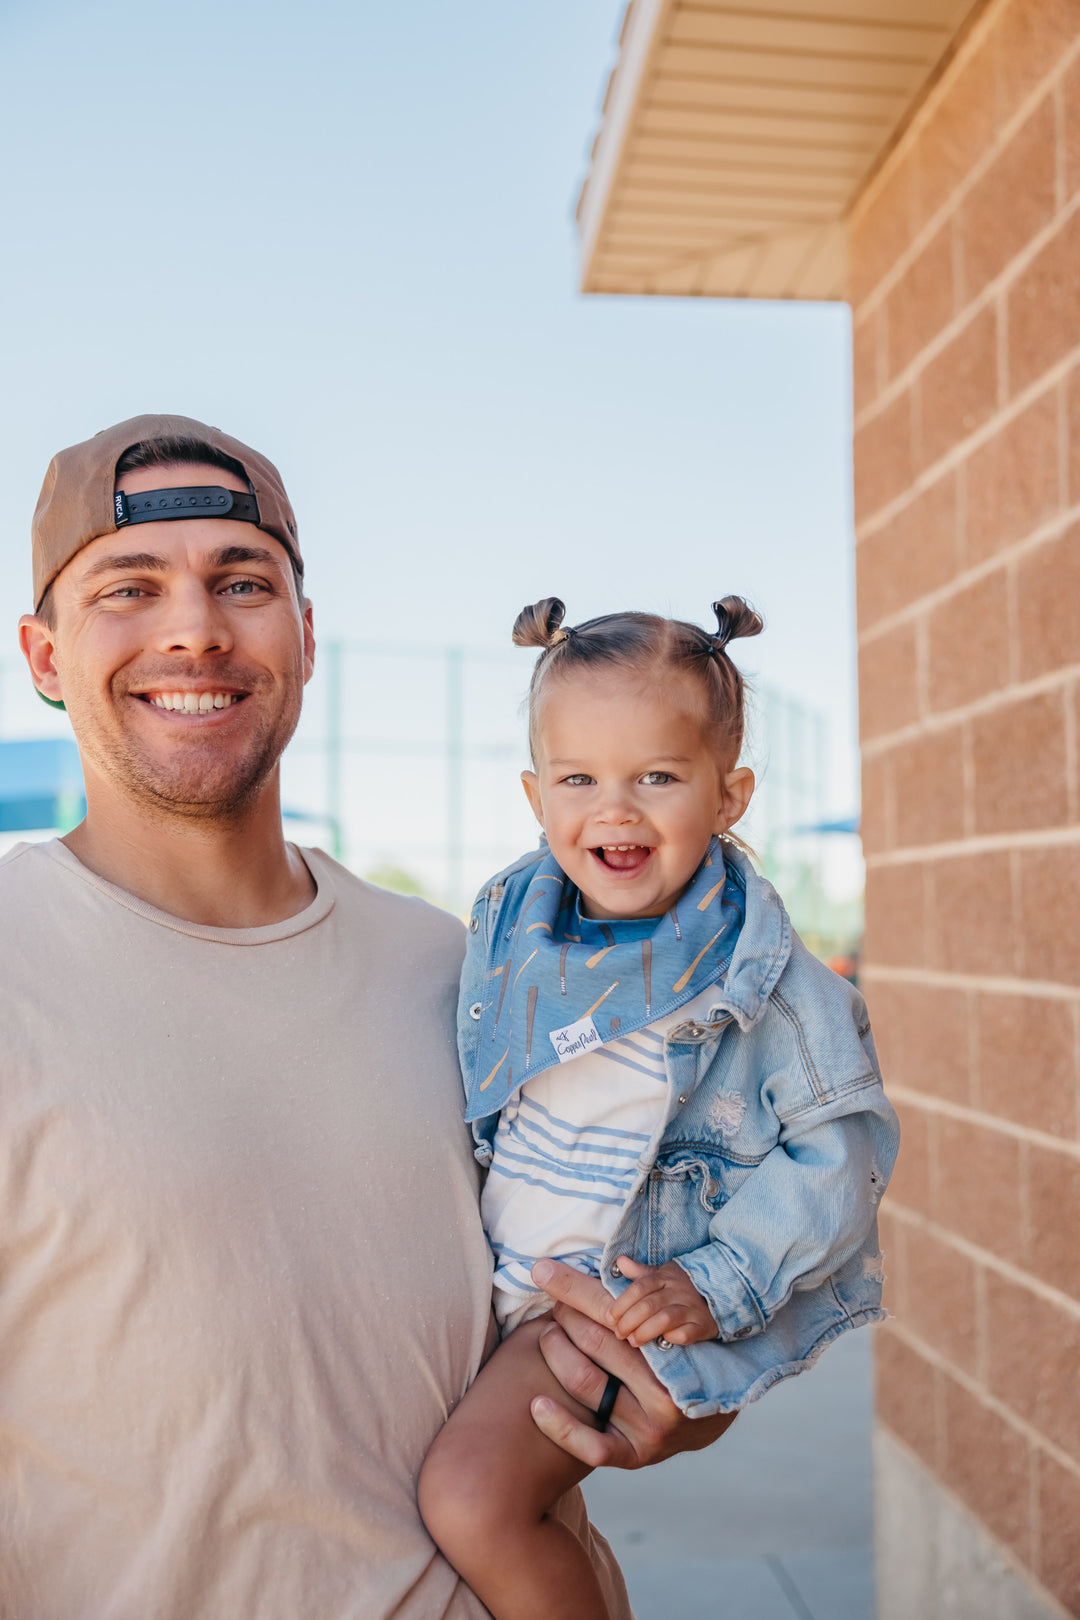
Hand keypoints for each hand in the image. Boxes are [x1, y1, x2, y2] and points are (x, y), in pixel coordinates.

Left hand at [529, 1258, 734, 1468]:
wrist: (708, 1419)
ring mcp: (650, 1427)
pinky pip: (591, 1446)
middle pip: (597, 1341)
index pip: (612, 1310)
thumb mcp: (672, 1324)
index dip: (575, 1289)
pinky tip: (536, 1404)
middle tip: (555, 1307)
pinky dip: (559, 1426)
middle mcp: (664, 1391)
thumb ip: (647, 1293)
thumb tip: (617, 1260)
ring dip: (556, 1353)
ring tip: (547, 1337)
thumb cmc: (681, 1359)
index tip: (543, 1271)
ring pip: (586, 1384)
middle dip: (567, 1317)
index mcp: (674, 1351)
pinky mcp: (635, 1456)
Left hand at [608, 1256, 718, 1346]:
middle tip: (619, 1333)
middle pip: (649, 1305)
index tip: (610, 1317)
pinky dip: (673, 1338)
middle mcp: (678, 1291)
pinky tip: (662, 1341)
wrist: (720, 1293)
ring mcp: (691, 1308)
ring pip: (665, 1319)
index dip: (622, 1303)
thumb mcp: (662, 1274)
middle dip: (629, 1321)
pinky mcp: (703, 1325)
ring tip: (633, 1341)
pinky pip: (686, 1333)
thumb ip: (640, 1271)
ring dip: (645, 1332)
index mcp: (665, 1277)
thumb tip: (620, 1261)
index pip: (640, 1288)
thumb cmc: (683, 1286)